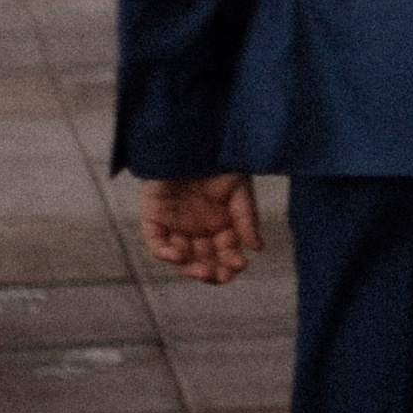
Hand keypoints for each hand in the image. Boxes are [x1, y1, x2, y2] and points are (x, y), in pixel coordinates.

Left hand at [140, 171, 260, 283]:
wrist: (191, 137)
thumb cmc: (218, 160)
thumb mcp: (239, 189)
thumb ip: (246, 218)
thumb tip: (258, 248)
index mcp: (220, 223)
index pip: (225, 252)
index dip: (232, 262)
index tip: (240, 265)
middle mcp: (198, 228)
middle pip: (204, 260)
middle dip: (214, 272)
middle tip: (222, 275)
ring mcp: (175, 225)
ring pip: (181, 258)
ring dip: (192, 268)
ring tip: (205, 270)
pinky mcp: (154, 217)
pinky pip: (157, 243)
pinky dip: (166, 253)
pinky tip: (179, 255)